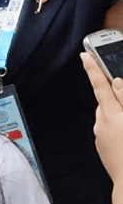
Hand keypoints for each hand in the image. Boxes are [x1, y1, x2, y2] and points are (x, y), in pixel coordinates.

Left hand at [81, 52, 122, 191]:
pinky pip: (109, 131)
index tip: (85, 54)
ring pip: (110, 117)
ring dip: (120, 116)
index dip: (93, 69)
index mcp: (112, 115)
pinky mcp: (102, 148)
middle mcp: (101, 125)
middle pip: (108, 102)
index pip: (100, 86)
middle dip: (118, 100)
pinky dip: (119, 129)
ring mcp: (100, 137)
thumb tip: (117, 83)